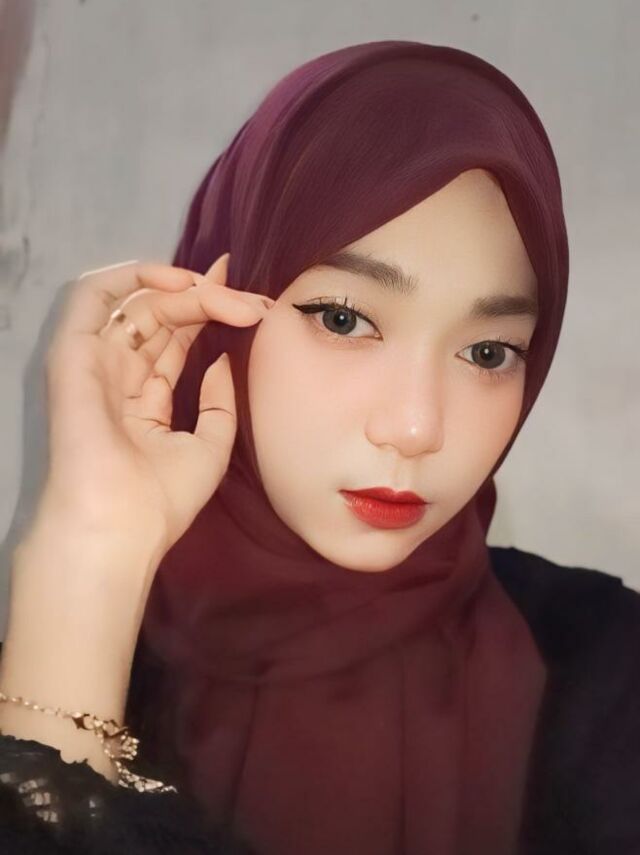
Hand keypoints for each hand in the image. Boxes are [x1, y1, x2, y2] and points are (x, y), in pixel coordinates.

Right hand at [37, 253, 271, 564]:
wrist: (121, 523)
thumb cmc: (162, 498)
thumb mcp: (211, 446)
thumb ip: (218, 402)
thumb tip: (224, 360)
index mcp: (144, 401)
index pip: (175, 341)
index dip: (210, 313)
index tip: (253, 300)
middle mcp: (118, 376)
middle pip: (162, 318)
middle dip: (208, 299)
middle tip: (252, 301)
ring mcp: (95, 362)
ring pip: (137, 304)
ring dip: (180, 287)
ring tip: (221, 289)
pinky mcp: (74, 352)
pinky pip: (92, 297)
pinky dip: (131, 277)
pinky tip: (176, 280)